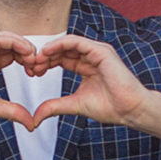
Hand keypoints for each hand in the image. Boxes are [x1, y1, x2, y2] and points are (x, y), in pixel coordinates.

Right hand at [0, 33, 38, 128]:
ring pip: (7, 37)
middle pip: (13, 43)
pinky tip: (24, 54)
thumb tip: (31, 123)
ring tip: (33, 59)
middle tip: (38, 65)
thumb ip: (12, 111)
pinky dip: (15, 43)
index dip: (28, 60)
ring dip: (24, 45)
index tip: (36, 73)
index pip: (13, 53)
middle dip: (29, 51)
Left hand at [29, 35, 153, 127]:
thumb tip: (36, 117)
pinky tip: (47, 52)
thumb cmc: (110, 107)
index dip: (45, 63)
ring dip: (50, 50)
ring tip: (37, 59)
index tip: (31, 72)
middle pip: (62, 50)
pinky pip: (77, 42)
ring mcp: (97, 52)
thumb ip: (55, 106)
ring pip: (68, 43)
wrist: (130, 110)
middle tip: (30, 65)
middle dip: (45, 56)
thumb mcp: (75, 105)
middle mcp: (91, 56)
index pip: (61, 59)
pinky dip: (60, 44)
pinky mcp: (101, 51)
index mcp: (86, 66)